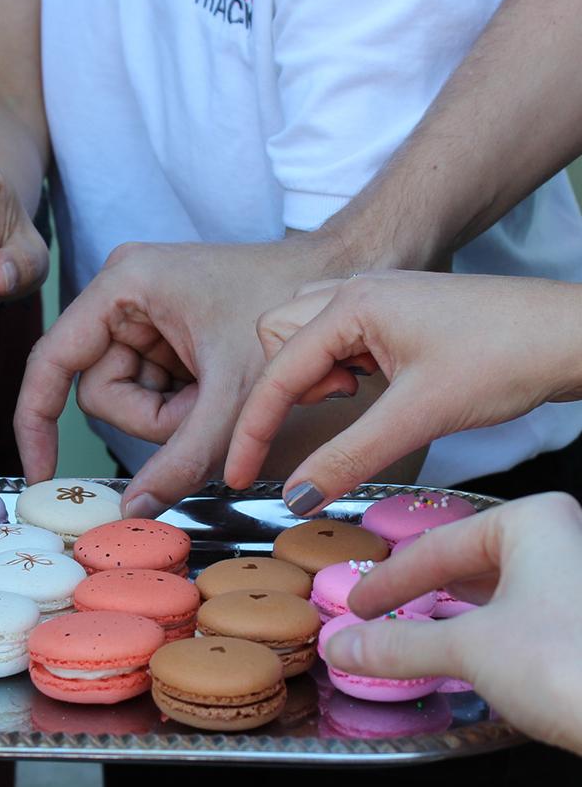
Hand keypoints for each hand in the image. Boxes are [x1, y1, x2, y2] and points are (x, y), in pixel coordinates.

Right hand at [15, 237, 364, 517]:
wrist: (342, 278)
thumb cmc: (290, 314)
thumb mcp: (232, 397)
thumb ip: (180, 460)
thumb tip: (131, 512)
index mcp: (122, 285)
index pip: (52, 362)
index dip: (36, 422)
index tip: (40, 475)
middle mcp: (122, 293)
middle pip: (100, 390)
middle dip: (153, 418)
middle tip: (206, 414)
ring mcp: (142, 311)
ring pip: (128, 397)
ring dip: (173, 415)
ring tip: (222, 396)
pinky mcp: (163, 330)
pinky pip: (152, 389)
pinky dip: (185, 404)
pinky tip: (220, 389)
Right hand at [224, 271, 581, 512]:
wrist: (572, 333)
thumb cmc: (507, 356)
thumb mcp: (420, 415)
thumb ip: (349, 456)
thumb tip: (297, 496)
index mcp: (351, 303)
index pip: (276, 373)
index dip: (253, 430)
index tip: (238, 476)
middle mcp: (353, 289)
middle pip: (276, 340)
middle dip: (289, 384)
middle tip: (341, 404)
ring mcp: (374, 297)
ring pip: (301, 334)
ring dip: (312, 372)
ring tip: (358, 393)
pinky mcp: (393, 312)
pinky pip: (335, 336)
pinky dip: (339, 366)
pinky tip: (375, 382)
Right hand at [324, 493, 581, 755]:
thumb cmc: (567, 663)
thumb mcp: (468, 650)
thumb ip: (397, 645)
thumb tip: (338, 647)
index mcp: (533, 520)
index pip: (437, 546)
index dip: (388, 580)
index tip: (355, 606)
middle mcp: (565, 536)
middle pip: (472, 561)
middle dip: (426, 592)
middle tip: (384, 615)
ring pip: (505, 588)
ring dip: (460, 615)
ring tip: (423, 636)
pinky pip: (532, 614)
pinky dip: (496, 633)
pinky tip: (481, 658)